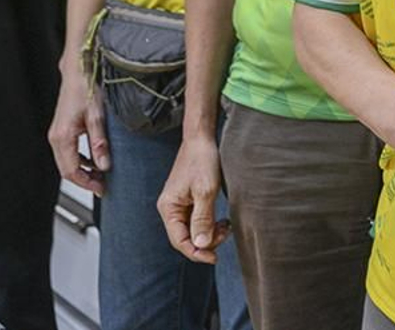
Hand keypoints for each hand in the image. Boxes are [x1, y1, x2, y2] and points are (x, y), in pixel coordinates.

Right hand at [47, 70, 108, 195]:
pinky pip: (68, 152)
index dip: (86, 183)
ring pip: (67, 162)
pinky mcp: (62, 130)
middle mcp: (56, 137)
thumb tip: (104, 165)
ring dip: (83, 171)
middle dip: (85, 180)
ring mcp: (57, 134)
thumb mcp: (97, 117)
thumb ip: (100, 143)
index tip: (101, 188)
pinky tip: (94, 160)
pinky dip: (80, 160)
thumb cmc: (86, 89)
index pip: (71, 171)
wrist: (78, 72)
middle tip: (103, 185)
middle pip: (67, 170)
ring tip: (101, 175)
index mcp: (63, 137)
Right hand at [157, 135, 229, 264]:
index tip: (214, 257)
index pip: (179, 241)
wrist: (202, 138)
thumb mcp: (206, 191)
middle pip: (186, 237)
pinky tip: (222, 220)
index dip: (196, 252)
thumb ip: (203, 219)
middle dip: (206, 241)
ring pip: (193, 230)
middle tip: (225, 233)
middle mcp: (170, 208)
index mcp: (168, 208)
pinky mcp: (189, 199)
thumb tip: (202, 245)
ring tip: (226, 226)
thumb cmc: (202, 160)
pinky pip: (197, 219)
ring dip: (210, 232)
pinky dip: (210, 223)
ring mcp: (179, 204)